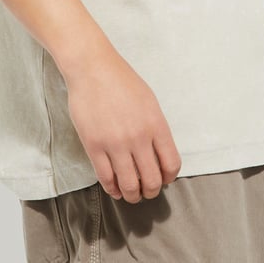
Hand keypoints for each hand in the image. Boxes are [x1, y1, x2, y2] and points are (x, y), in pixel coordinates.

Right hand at [64, 48, 181, 202]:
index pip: (171, 164)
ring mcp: (115, 143)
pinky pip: (106, 178)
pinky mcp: (93, 146)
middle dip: (151, 191)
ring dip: (132, 195)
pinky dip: (112, 189)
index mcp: (156, 124)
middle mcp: (138, 137)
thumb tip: (160, 155)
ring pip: (129, 185)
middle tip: (147, 191)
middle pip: (151, 180)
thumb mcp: (149, 101)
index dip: (169, 177)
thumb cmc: (121, 81)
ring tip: (131, 194)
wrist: (92, 68)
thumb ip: (156, 128)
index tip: (164, 179)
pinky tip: (114, 188)